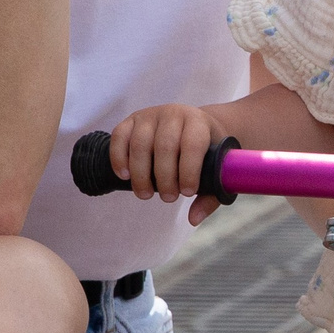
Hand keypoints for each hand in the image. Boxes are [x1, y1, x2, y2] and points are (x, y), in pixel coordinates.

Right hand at [108, 103, 226, 223]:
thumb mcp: (216, 168)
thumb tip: (193, 219)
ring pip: (140, 144)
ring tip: (146, 194)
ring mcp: (150, 115)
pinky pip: (119, 137)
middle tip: (169, 198)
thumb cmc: (206, 151)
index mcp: (198, 122)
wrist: (191, 126)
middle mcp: (173, 113)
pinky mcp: (131, 120)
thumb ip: (210, 195)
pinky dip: (118, 158)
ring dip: (141, 174)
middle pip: (164, 146)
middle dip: (165, 177)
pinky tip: (124, 176)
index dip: (189, 170)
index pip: (193, 144)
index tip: (187, 192)